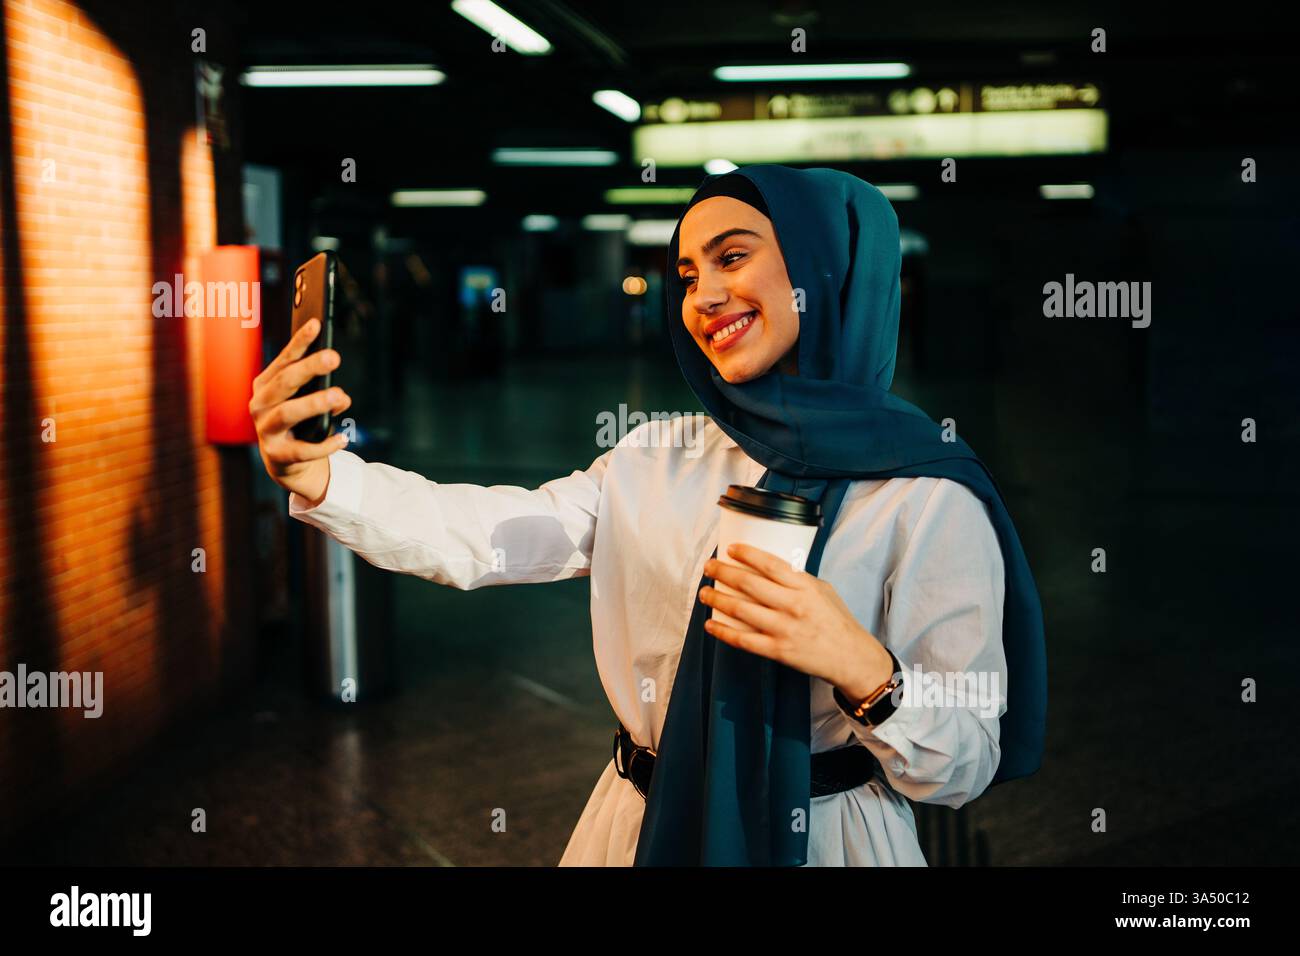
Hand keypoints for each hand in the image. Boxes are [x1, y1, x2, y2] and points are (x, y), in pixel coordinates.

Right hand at [249, 317, 351, 502]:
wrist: (286, 462)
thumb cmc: (299, 422)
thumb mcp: (308, 401)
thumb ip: (323, 392)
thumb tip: (340, 396)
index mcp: (266, 385)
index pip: (284, 360)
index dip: (299, 342)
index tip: (317, 323)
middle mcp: (260, 404)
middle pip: (285, 382)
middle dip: (309, 368)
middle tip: (333, 357)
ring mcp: (265, 430)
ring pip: (288, 413)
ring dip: (315, 403)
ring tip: (340, 396)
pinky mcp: (276, 455)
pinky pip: (302, 450)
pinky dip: (324, 444)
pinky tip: (343, 438)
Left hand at [699, 542, 893, 698]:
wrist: (850, 657)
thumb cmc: (836, 621)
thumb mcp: (823, 590)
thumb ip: (798, 580)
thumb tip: (770, 569)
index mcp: (804, 587)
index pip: (770, 564)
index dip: (747, 554)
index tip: (730, 549)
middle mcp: (792, 605)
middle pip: (749, 584)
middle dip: (724, 573)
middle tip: (709, 567)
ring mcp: (784, 629)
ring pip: (741, 610)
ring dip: (718, 599)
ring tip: (704, 592)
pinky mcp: (778, 651)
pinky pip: (743, 640)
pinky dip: (723, 632)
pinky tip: (710, 624)